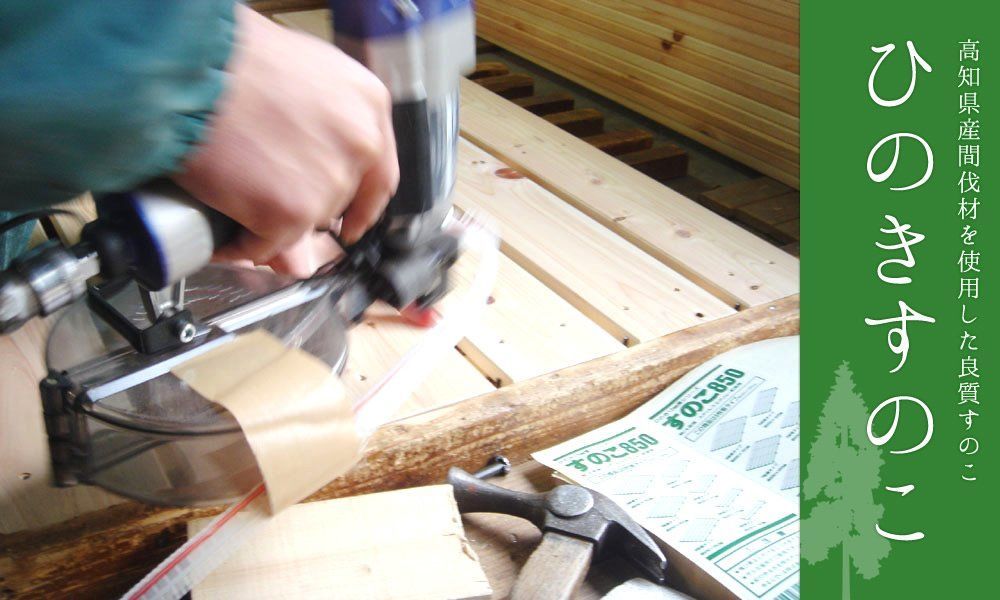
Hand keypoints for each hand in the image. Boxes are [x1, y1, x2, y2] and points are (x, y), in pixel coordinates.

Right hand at [174, 5, 397, 277]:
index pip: (379, 176)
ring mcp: (328, 182)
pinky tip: (222, 233)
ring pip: (302, 226)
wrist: (188, 64)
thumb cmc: (230, 55)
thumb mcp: (298, 76)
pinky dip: (240, 246)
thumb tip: (317, 183)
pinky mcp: (290, 213)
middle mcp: (359, 144)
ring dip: (269, 225)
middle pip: (337, 202)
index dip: (362, 207)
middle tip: (266, 202)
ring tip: (235, 202)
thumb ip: (320, 126)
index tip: (349, 225)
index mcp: (368, 105)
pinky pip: (264, 246)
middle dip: (303, 209)